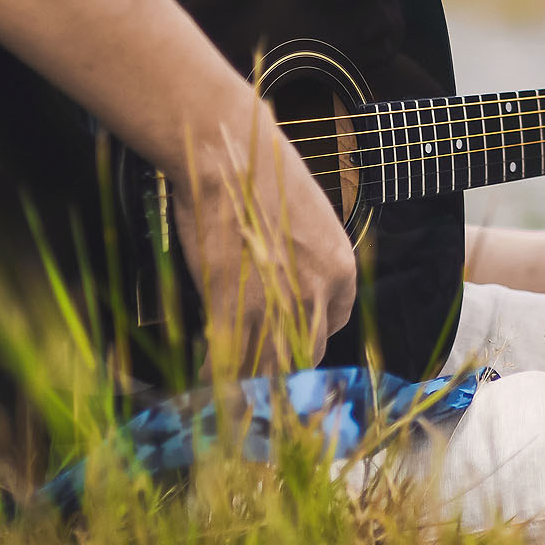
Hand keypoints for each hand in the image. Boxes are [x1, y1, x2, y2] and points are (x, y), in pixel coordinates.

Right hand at [167, 104, 359, 378]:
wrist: (228, 154)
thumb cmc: (262, 173)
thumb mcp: (306, 217)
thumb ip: (306, 260)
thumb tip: (289, 282)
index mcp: (340, 268)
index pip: (337, 323)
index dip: (311, 332)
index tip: (290, 334)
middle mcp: (318, 294)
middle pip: (308, 355)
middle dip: (284, 366)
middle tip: (261, 370)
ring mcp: (276, 307)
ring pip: (270, 368)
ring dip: (251, 383)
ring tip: (233, 390)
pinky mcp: (235, 311)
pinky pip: (229, 360)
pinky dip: (216, 375)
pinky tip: (203, 377)